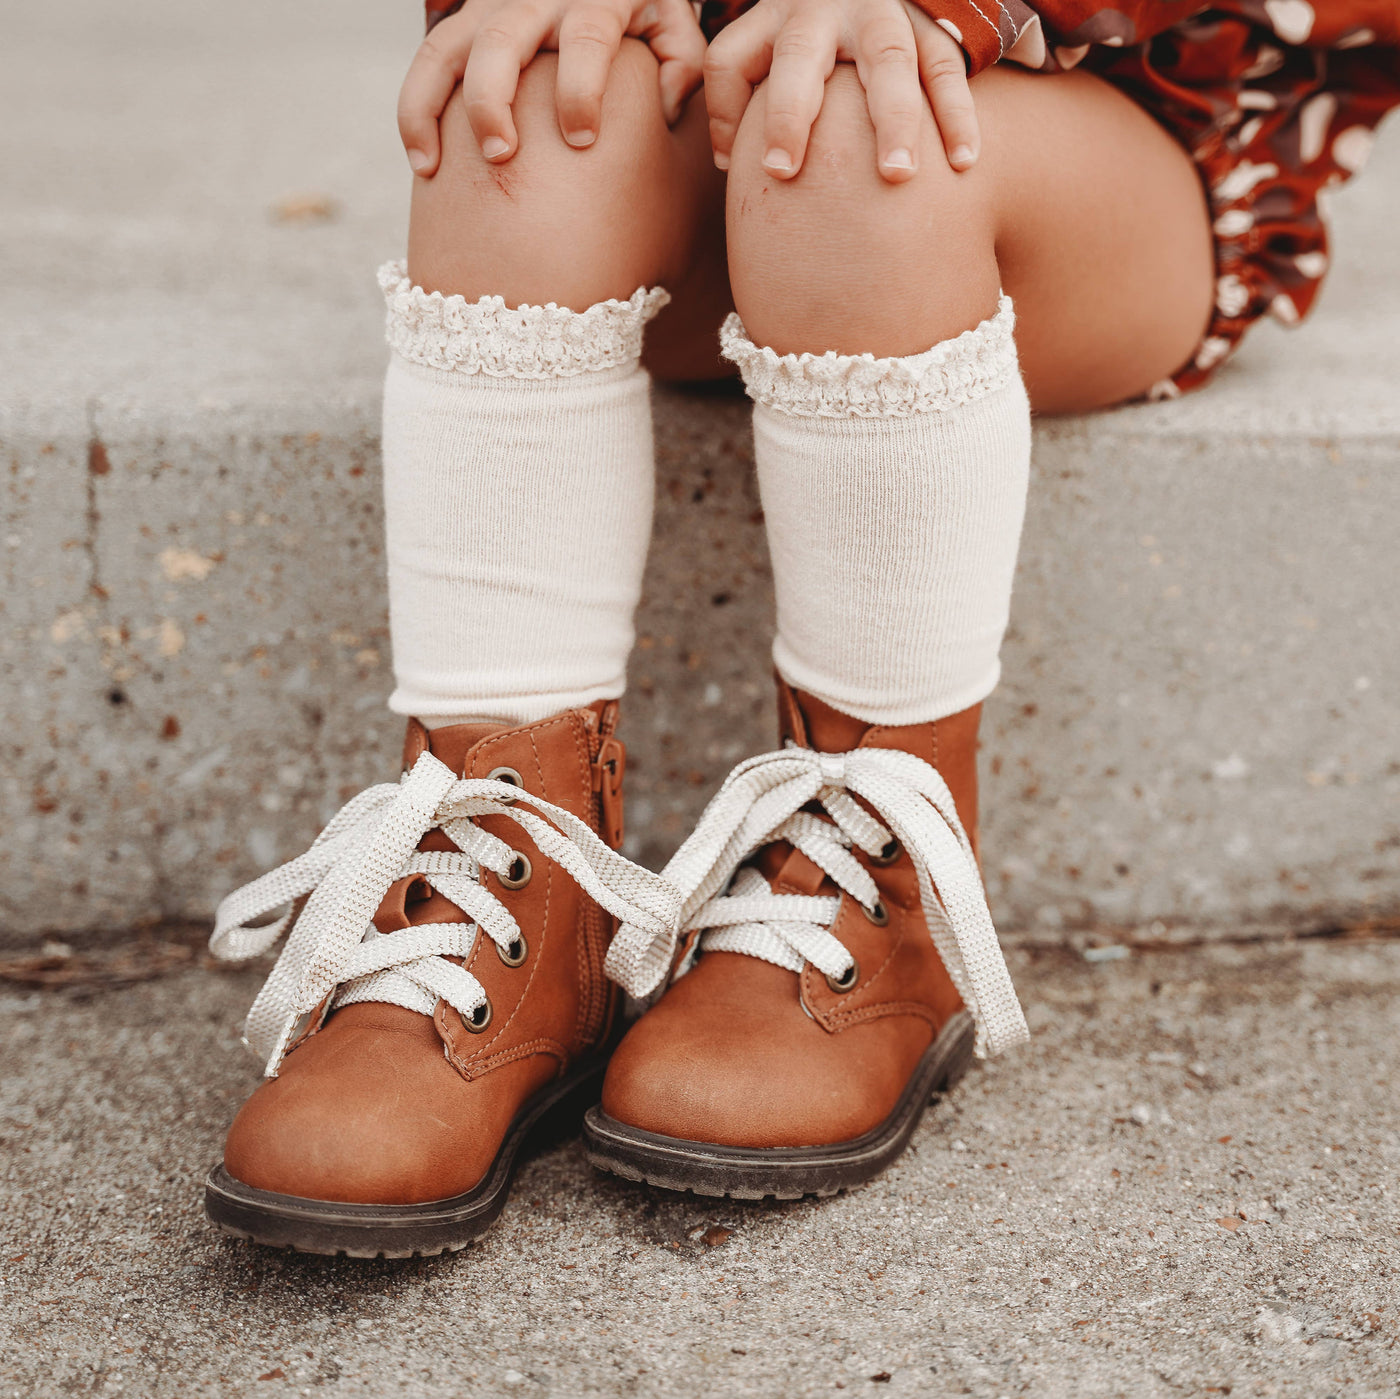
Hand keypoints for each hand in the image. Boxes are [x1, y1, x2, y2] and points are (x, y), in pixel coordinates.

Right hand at [399, 0, 706, 174]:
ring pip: (445, 47)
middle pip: (502, 40)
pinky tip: (425, 162)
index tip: (582, 140)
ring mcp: (493, 7)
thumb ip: (682, 65)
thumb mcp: (676, 27)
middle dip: (494, 99)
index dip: (582, 89)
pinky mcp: (468, 21)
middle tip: (502, 157)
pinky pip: (430, 60)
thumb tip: (664, 107)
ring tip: (430, 167)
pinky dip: (416, 108)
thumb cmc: (649, 12)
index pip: (587, 38)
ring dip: (429, 106)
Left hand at [703, 0, 979, 182]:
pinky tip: (964, 161)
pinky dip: (956, 113)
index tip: (769, 171)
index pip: (731, 59)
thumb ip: (736, 96)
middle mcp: (821, 7)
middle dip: (791, 114)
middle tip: (786, 171)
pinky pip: (945, 66)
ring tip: (899, 175)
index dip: (726, 113)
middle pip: (801, 58)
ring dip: (894, 118)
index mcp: (773, 17)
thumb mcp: (764, 46)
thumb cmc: (808, 36)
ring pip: (887, 58)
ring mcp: (881, 10)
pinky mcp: (930, 22)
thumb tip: (726, 162)